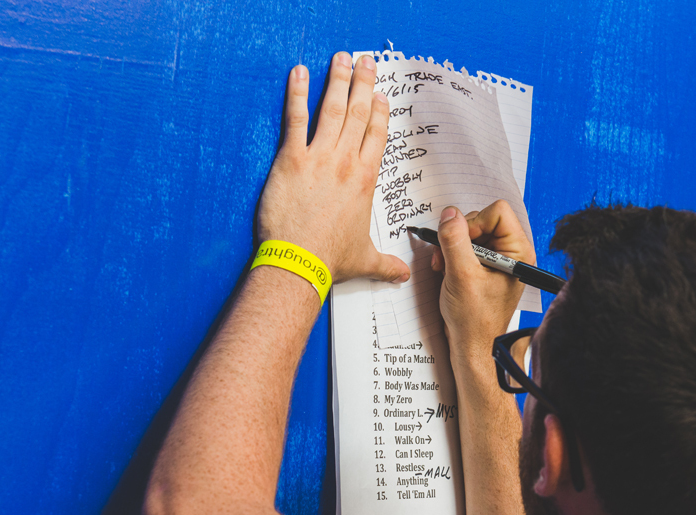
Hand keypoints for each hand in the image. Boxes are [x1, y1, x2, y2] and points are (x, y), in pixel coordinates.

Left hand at [257, 54, 408, 284]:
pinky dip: (297, 94)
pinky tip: (299, 73)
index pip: (376, 137)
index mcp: (365, 181)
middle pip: (358, 115)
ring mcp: (319, 158)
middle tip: (366, 62)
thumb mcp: (365, 261)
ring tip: (341, 58)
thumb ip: (386, 265)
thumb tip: (404, 275)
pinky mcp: (292, 159)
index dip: (379, 113)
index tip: (380, 96)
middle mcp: (346, 163)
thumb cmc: (331, 260)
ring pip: (332, 110)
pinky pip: (296, 119)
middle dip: (363, 85)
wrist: (301, 262)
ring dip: (338, 81)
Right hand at [431, 201, 535, 361]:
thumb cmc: (475, 320)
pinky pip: (466, 245)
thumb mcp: (461, 275)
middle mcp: (511, 253)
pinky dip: (452, 254)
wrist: (472, 345)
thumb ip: (454, 241)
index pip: (497, 212)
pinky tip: (447, 270)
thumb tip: (449, 214)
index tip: (461, 243)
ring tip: (445, 267)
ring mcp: (498, 259)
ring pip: (471, 231)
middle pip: (482, 219)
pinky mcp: (485, 266)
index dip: (474, 223)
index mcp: (518, 253)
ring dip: (452, 246)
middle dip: (460, 236)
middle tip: (447, 257)